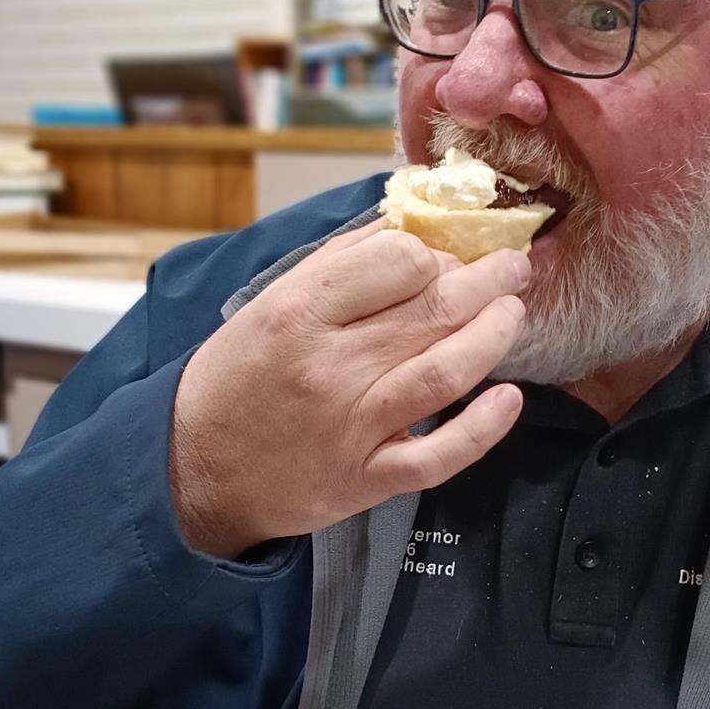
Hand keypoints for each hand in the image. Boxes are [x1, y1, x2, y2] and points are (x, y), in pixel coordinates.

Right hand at [170, 221, 530, 557]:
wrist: (195, 472)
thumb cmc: (237, 379)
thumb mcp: (267, 304)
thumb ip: (337, 265)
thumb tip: (406, 230)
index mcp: (300, 311)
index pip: (402, 260)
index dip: (437, 254)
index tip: (445, 260)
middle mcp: (330, 365)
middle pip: (436, 309)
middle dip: (489, 281)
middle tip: (512, 269)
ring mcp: (353, 425)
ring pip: (448, 371)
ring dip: (496, 335)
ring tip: (514, 312)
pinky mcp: (367, 478)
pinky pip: (440, 454)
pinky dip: (483, 427)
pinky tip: (510, 399)